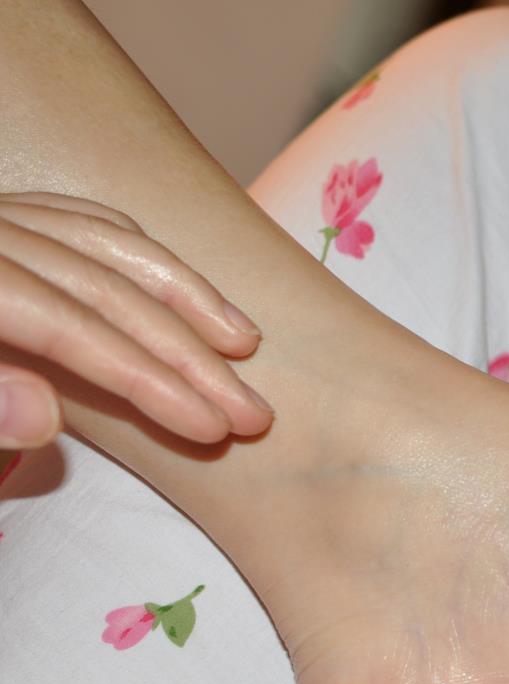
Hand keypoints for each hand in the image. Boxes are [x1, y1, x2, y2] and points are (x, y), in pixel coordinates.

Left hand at [0, 192, 273, 448]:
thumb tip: (44, 417)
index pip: (67, 322)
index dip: (144, 377)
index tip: (210, 427)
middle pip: (100, 285)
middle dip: (187, 353)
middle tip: (253, 413)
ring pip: (99, 240)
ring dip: (183, 293)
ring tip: (244, 343)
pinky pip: (73, 220)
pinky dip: (134, 252)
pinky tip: (175, 283)